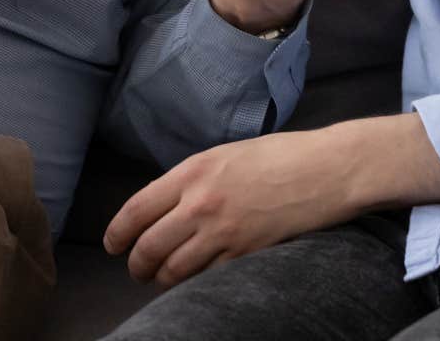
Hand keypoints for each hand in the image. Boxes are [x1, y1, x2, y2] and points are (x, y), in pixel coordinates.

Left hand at [103, 129, 358, 287]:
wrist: (326, 170)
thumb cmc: (280, 156)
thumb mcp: (225, 155)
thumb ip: (192, 179)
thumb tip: (166, 205)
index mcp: (192, 172)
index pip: (136, 210)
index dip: (117, 234)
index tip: (113, 245)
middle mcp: (201, 204)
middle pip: (148, 247)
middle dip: (136, 265)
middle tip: (136, 269)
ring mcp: (223, 233)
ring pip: (173, 270)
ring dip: (162, 279)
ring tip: (162, 278)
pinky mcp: (246, 255)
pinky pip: (207, 278)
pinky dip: (196, 283)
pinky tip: (196, 280)